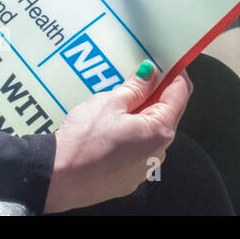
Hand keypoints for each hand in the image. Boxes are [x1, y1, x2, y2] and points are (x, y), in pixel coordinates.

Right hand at [42, 63, 192, 213]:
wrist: (59, 179)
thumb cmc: (84, 140)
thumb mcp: (110, 103)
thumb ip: (135, 88)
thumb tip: (151, 74)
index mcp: (159, 131)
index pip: (180, 93)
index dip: (174, 73)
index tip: (164, 59)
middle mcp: (158, 153)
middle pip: (165, 113)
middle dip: (154, 93)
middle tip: (136, 74)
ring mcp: (143, 168)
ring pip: (148, 132)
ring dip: (139, 114)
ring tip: (116, 101)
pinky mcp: (128, 178)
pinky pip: (135, 149)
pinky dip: (129, 133)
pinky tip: (107, 127)